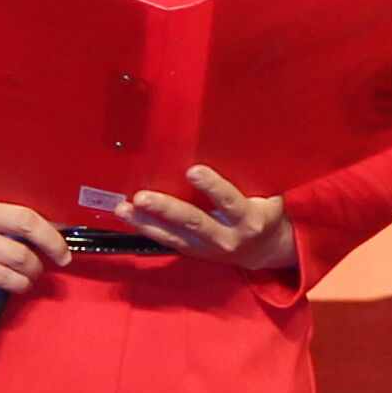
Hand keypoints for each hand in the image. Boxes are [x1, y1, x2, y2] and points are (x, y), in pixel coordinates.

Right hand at [0, 197, 70, 297]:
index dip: (50, 235)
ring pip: (15, 266)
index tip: (61, 247)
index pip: (24, 217)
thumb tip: (52, 224)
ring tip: (30, 272)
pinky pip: (2, 281)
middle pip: (22, 246)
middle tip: (50, 261)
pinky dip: (17, 285)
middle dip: (43, 258)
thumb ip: (5, 215)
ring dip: (31, 274)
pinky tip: (17, 283)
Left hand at [125, 165, 297, 272]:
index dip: (213, 187)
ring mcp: (207, 248)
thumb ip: (250, 176)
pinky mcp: (193, 253)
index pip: (230, 202)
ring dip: (146, 222)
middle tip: (143, 197)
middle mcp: (227, 237)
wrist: (266, 251)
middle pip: (194, 222)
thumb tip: (231, 140)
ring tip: (124, 208)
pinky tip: (127, 216)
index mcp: (248, 219)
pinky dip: (145, 228)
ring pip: (174, 236)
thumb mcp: (267, 194)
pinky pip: (166, 241)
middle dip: (167, 209)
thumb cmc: (265, 211)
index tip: (193, 171)